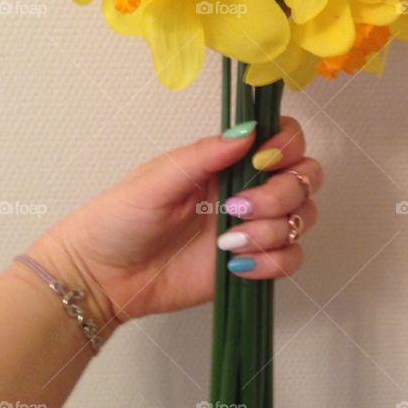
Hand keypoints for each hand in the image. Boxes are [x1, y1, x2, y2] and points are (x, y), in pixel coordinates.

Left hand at [27, 117, 320, 332]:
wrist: (102, 277)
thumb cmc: (119, 220)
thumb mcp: (157, 180)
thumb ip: (205, 155)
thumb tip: (249, 129)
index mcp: (228, 161)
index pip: (285, 139)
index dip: (286, 147)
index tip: (260, 162)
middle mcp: (249, 189)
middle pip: (305, 177)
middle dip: (282, 192)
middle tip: (237, 208)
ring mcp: (254, 227)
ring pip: (302, 218)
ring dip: (272, 229)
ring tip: (228, 243)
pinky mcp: (252, 264)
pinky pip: (290, 259)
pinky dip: (273, 262)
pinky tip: (236, 265)